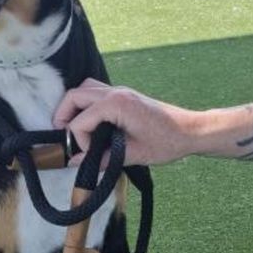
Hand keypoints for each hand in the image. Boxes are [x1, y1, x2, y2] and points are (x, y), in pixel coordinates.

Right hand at [53, 79, 198, 165]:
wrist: (191, 130)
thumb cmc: (167, 141)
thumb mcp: (134, 154)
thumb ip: (103, 159)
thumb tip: (76, 163)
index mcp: (117, 104)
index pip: (81, 121)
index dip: (79, 141)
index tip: (90, 155)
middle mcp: (115, 92)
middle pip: (75, 95)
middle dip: (63, 115)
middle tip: (62, 135)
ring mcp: (120, 91)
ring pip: (84, 89)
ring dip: (73, 106)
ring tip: (72, 128)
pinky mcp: (124, 95)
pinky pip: (96, 91)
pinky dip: (86, 103)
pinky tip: (90, 122)